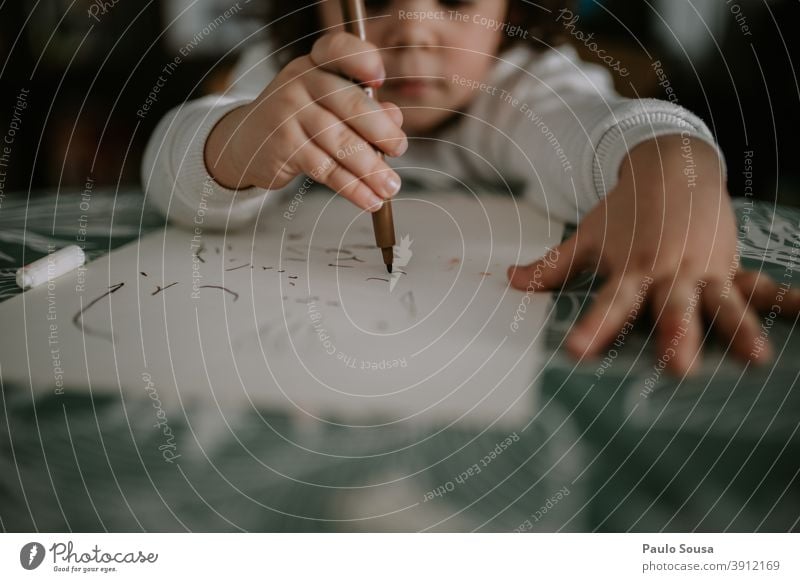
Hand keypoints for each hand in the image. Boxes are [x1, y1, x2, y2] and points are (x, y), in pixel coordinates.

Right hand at [204, 31, 407, 211]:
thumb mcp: (330, 104)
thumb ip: (366, 107)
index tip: (380, 79)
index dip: (363, 60)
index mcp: (317, 63)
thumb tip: (395, 118)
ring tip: (390, 186)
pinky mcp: (284, 146)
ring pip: (341, 143)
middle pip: (350, 104)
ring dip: (372, 169)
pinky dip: (352, 188)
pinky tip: (369, 200)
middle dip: (382, 131)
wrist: (246, 141)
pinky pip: (326, 169)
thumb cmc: (301, 119)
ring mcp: (289, 113)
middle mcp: (301, 82)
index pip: (339, 49)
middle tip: (400, 149)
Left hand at [507, 135, 799, 375]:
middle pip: (671, 309)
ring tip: (756, 359)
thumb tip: (507, 280)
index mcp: (631, 269)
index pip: (609, 304)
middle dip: (676, 337)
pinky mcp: (728, 267)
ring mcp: (703, 270)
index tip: (578, 352)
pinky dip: (784, 299)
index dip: (593, 328)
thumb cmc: (623, 212)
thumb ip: (550, 266)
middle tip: (678, 368)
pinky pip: (758, 287)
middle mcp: (668, 273)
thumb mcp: (586, 238)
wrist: (669, 167)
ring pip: (721, 303)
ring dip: (738, 329)